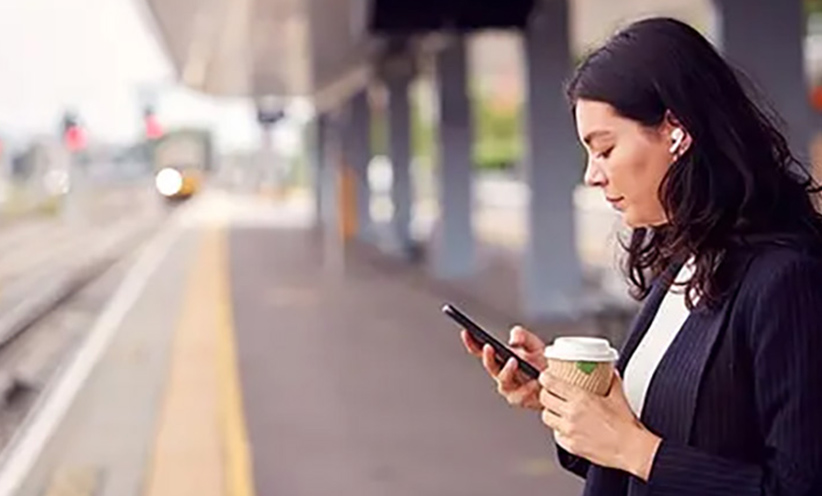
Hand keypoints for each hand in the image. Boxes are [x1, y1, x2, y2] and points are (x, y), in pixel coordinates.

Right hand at [461, 326, 546, 410]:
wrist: (558, 381)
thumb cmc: (543, 363)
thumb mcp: (533, 343)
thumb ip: (523, 335)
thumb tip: (513, 338)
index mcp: (501, 358)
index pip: (481, 350)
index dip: (472, 342)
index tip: (466, 332)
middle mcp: (501, 373)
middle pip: (489, 365)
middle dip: (488, 357)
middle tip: (489, 347)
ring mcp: (509, 387)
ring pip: (503, 381)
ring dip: (507, 370)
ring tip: (514, 361)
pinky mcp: (519, 399)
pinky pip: (519, 395)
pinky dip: (527, 388)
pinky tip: (535, 381)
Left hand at [538, 371, 661, 480]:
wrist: (630, 449)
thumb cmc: (625, 426)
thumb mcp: (618, 397)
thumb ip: (612, 381)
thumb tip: (610, 372)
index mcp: (580, 399)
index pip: (551, 383)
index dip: (545, 378)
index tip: (546, 377)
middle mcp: (571, 414)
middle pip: (544, 399)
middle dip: (546, 393)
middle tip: (550, 392)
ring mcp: (569, 431)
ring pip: (546, 417)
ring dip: (550, 412)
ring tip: (557, 410)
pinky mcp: (570, 445)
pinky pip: (556, 435)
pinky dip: (559, 430)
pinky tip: (566, 427)